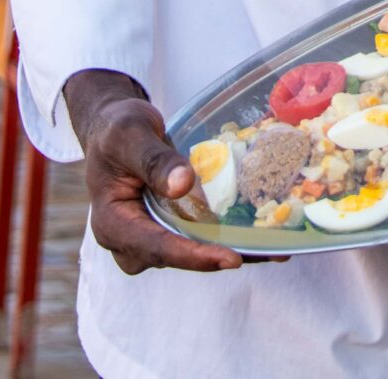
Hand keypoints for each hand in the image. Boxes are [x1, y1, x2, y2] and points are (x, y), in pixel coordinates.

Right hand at [66, 69, 248, 274]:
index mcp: (112, 223)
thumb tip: (182, 186)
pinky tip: (262, 236)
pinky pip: (196, 238)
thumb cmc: (117, 130)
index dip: (193, 255)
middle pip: (176, 256)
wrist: (113, 130)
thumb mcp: (130, 135)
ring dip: (231, 251)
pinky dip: (227, 238)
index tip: (229, 259)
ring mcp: (149, 237)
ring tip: (275, 251)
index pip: (154, 247)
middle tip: (265, 254)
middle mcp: (130, 240)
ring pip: (190, 252)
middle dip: (219, 258)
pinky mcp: (167, 228)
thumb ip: (153, 160)